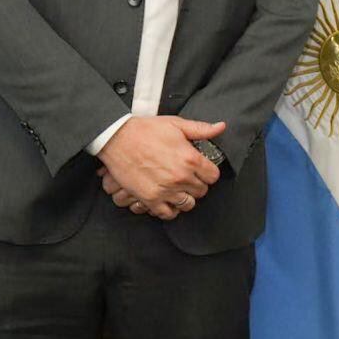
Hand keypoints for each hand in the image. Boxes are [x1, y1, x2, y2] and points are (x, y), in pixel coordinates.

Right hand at [97, 116, 224, 219]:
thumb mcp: (176, 124)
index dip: (209, 172)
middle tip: (190, 177)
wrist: (118, 138)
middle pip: (202, 191)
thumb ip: (201, 129)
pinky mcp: (150, 199)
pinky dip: (170, 209)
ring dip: (186, 197)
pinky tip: (168, 199)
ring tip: (180, 189)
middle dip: (198, 184)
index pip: (213, 176)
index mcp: (190, 159)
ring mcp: (165, 190)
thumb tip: (221, 126)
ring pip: (188, 204)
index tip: (203, 170)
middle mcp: (180, 177)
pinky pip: (168, 213)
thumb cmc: (146, 130)